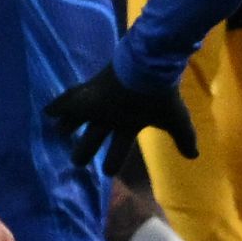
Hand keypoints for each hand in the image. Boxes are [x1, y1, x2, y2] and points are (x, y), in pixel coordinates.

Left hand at [48, 63, 196, 164]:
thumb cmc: (160, 96)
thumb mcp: (176, 120)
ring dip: (67, 127)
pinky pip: (67, 101)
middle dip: (85, 148)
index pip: (121, 144)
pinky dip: (56, 107)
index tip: (108, 172)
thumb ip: (183, 137)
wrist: (149, 69)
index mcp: (130, 123)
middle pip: (95, 135)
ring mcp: (98, 105)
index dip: (114, 158)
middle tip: (76, 162)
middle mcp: (111, 115)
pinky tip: (47, 112)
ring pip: (79, 119)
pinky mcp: (88, 93)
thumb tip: (194, 156)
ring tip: (58, 135)